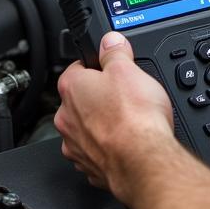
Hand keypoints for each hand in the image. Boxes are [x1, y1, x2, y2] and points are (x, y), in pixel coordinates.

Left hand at [54, 32, 174, 201]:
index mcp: (72, 88)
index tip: (110, 68)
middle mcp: (66, 118)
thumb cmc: (134, 117)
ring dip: (102, 124)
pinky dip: (109, 147)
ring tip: (128, 121)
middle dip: (100, 97)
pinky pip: (96, 152)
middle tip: (125, 96)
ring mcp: (75, 145)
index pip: (77, 67)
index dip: (97, 66)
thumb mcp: (129, 69)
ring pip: (86, 128)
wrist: (143, 159)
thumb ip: (116, 52)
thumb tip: (110, 41)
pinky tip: (126, 142)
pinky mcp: (89, 168)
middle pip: (81, 100)